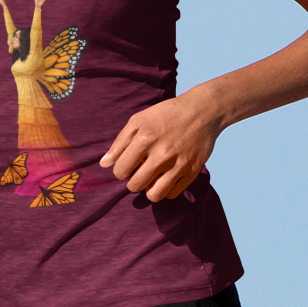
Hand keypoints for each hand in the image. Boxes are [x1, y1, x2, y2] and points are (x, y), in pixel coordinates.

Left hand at [100, 90, 219, 202]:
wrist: (203, 111)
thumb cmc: (166, 114)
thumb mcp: (139, 120)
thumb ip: (120, 142)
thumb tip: (104, 164)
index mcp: (145, 139)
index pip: (120, 171)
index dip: (121, 170)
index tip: (128, 164)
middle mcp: (162, 154)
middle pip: (134, 186)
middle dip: (133, 180)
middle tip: (140, 171)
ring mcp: (178, 164)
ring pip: (154, 195)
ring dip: (149, 189)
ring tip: (152, 178)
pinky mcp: (192, 171)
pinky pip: (172, 194)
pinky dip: (166, 189)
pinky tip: (167, 177)